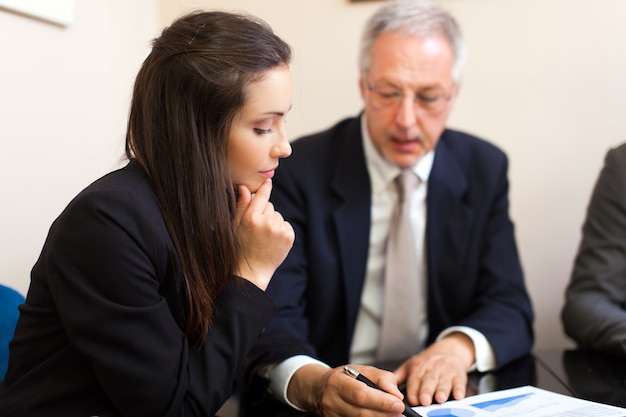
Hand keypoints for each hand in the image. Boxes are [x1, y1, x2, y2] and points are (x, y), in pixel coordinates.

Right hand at [233, 179, 293, 289]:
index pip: (261, 196)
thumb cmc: (240, 247)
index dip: (265, 187)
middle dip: (263, 213)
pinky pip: (285, 224)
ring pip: (277, 215)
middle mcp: (266, 223)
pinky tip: (272, 240)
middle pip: (269, 205)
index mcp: (251, 219)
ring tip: (263, 237)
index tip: (268, 181)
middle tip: (256, 228)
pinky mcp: (289, 237)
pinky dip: (280, 230)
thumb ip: (241, 206)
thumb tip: (244, 187)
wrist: (252, 271)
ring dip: (272, 222)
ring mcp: (279, 230)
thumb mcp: (235, 226)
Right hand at [287, 363, 405, 416]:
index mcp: (338, 382)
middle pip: (361, 413)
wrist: (318, 389)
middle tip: (402, 414)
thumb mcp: (359, 370)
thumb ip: (380, 378)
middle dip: (385, 414)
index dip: (380, 401)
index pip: (360, 394)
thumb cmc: (342, 378)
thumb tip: (396, 394)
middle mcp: (333, 402)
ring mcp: (333, 416)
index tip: (399, 404)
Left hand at [394, 333, 474, 405]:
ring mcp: (446, 373)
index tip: (412, 400)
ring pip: (443, 382)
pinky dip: (459, 390)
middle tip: (424, 401)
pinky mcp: (459, 376)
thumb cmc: (427, 362)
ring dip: (442, 391)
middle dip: (426, 391)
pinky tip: (458, 396)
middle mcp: (432, 370)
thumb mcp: (410, 366)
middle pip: (428, 381)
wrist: (449, 351)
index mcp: (417, 368)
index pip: (414, 380)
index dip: (413, 390)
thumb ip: (397, 378)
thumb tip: (382, 388)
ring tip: (440, 399)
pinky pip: (459, 383)